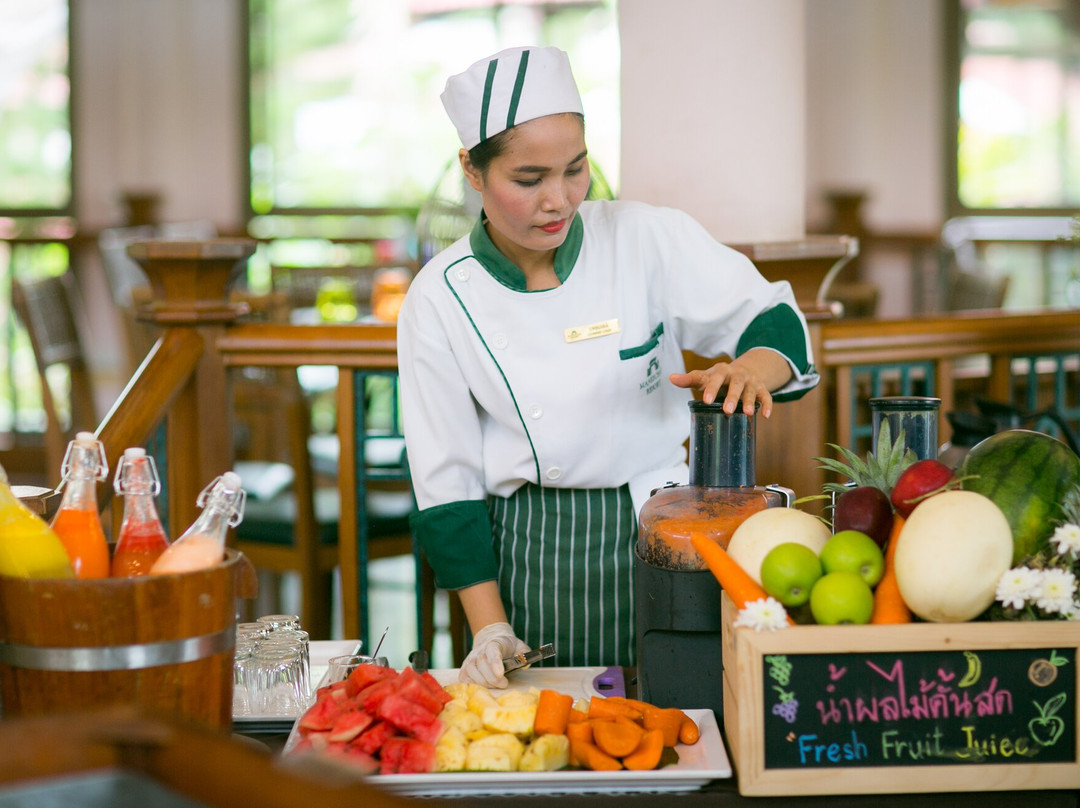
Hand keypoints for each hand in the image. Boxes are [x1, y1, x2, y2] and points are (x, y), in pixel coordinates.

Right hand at [459, 622, 528, 688]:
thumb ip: (524, 654)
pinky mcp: (464, 668)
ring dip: (485, 683)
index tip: (501, 674)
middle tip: (505, 684)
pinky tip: (484, 685)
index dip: (495, 663)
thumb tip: (525, 664)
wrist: (491, 640)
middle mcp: (479, 651)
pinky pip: (465, 679)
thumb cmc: (507, 647)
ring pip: (472, 672)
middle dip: (494, 679)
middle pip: (482, 665)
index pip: (492, 652)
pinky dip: (473, 684)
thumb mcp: (519, 646)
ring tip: (496, 685)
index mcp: (494, 643)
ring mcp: (470, 660)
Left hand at [669, 348, 791, 417]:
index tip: (706, 400)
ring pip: (751, 391)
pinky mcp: (762, 388)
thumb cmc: (720, 377)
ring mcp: (751, 382)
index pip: (715, 379)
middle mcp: (737, 375)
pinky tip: (765, 416)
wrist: (746, 369)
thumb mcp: (706, 376)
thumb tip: (671, 378)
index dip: (711, 389)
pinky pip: (766, 396)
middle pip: (735, 384)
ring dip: (750, 402)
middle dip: (732, 397)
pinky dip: (767, 405)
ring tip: (748, 414)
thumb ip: (690, 379)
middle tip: (727, 411)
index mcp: (721, 371)